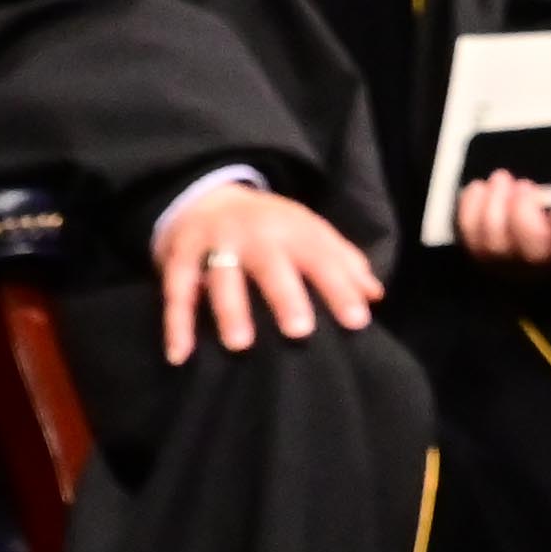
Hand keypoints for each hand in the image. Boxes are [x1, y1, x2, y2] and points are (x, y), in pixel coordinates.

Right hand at [155, 175, 379, 360]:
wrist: (208, 196)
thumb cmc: (270, 227)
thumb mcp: (307, 232)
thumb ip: (341, 262)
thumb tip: (375, 295)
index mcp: (292, 228)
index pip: (322, 257)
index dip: (340, 288)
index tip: (358, 322)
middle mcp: (254, 234)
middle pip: (271, 264)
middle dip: (285, 296)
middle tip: (299, 331)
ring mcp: (214, 243)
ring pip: (221, 275)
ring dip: (230, 309)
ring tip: (240, 344)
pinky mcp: (179, 256)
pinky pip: (175, 291)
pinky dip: (176, 323)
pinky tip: (180, 355)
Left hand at [451, 169, 550, 269]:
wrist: (540, 250)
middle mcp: (548, 266)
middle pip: (534, 251)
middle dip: (524, 214)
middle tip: (526, 186)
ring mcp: (514, 266)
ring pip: (496, 246)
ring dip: (494, 205)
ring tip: (502, 180)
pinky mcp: (487, 259)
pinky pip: (470, 239)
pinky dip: (470, 209)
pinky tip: (480, 189)